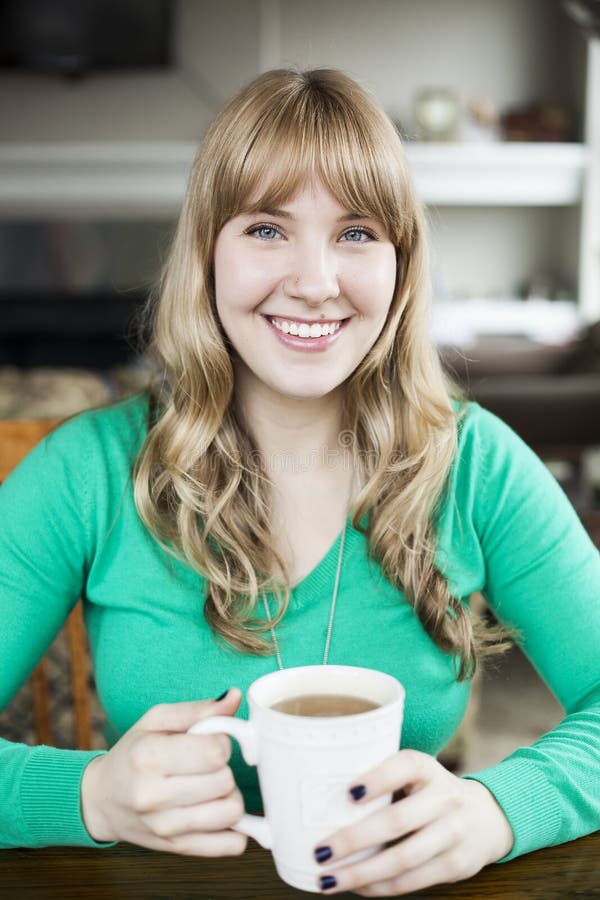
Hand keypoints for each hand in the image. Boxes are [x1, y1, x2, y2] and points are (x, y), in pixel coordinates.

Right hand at [80, 689, 246, 856]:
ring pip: (231, 812)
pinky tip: (219, 813)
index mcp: (148, 756)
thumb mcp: (157, 720)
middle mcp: (153, 795)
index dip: (222, 742)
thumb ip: (198, 709)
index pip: (215, 751)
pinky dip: (236, 830)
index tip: (211, 742)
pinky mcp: (177, 849)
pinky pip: (229, 845)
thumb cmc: (133, 753)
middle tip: (208, 766)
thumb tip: (235, 697)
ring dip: (230, 796)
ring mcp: (165, 827)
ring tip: (212, 788)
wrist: (101, 799)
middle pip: (225, 781)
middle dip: (224, 768)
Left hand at [314, 749, 513, 895]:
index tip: (346, 793)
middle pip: (396, 821)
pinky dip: (380, 887)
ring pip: (402, 859)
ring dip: (361, 873)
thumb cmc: (429, 792)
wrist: (486, 817)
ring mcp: (453, 833)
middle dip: (354, 839)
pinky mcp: (455, 865)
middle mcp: (444, 797)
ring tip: (328, 879)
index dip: (375, 780)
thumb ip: (382, 781)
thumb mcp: (414, 775)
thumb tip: (325, 800)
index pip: (402, 767)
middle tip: (320, 851)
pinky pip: (412, 881)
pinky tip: (357, 887)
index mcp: (426, 768)